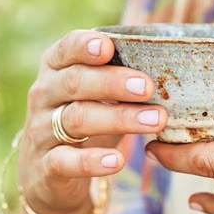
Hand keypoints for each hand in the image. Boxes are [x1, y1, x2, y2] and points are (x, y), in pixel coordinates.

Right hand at [19, 30, 167, 213]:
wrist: (52, 168)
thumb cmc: (87, 116)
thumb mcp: (99, 92)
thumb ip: (123, 75)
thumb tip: (172, 65)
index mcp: (57, 67)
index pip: (67, 48)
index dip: (85, 46)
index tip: (109, 47)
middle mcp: (45, 93)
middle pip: (76, 82)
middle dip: (113, 83)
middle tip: (148, 87)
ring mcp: (41, 129)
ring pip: (77, 118)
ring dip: (118, 118)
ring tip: (155, 121)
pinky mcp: (46, 164)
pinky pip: (65, 161)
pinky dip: (92, 162)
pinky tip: (118, 161)